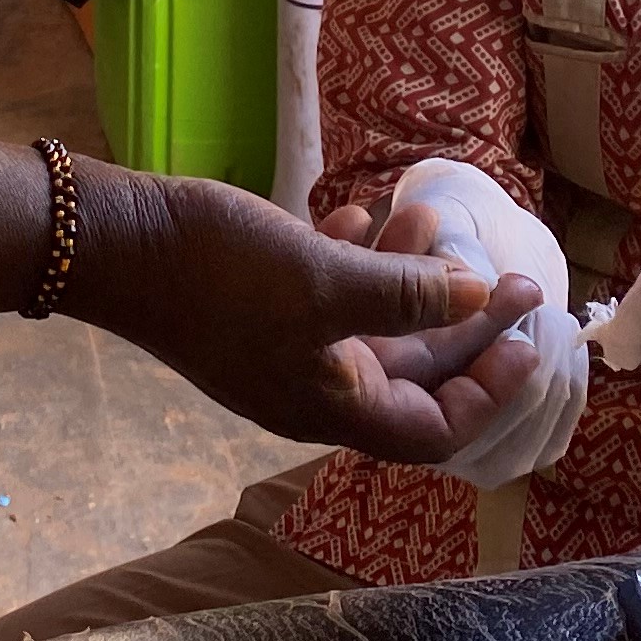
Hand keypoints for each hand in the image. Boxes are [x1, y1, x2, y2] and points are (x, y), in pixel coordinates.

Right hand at [73, 162, 543, 462]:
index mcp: (333, 404)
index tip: (525, 338)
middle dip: (465, 322)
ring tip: (429, 213)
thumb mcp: (325, 280)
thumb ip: (407, 293)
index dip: (488, 392)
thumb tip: (480, 298)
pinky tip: (358, 211)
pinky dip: (354, 258)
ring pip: (370, 324)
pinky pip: (325, 293)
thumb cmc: (221, 272)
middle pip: (412, 372)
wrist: (116, 244)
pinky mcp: (257, 307)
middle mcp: (313, 386)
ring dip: (410, 277)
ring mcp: (282, 347)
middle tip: (513, 274)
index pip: (434, 429)